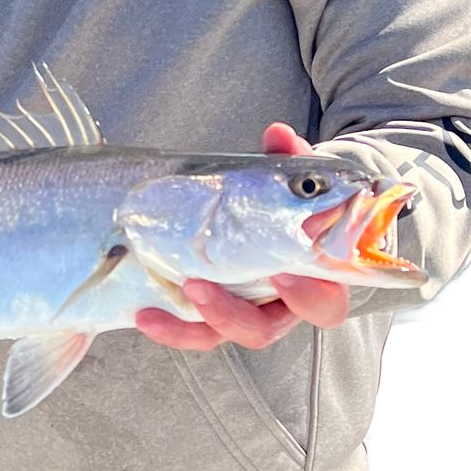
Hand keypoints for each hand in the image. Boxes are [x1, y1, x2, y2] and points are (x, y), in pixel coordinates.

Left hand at [133, 122, 351, 353]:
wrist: (277, 219)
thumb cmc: (294, 208)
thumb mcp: (296, 184)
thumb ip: (291, 162)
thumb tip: (279, 135)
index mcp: (316, 282)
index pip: (324, 304)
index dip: (307, 296)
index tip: (283, 273)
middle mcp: (281, 308)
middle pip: (264, 330)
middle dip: (232, 314)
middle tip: (203, 285)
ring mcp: (246, 315)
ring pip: (223, 334)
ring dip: (195, 322)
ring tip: (174, 291)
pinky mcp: (215, 316)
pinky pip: (196, 331)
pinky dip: (172, 327)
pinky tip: (146, 315)